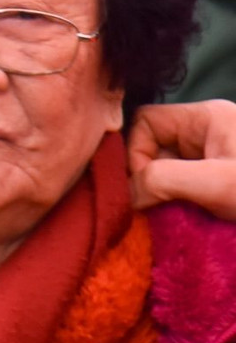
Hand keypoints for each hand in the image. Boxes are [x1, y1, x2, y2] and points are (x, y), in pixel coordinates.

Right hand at [129, 101, 235, 218]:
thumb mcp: (216, 182)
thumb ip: (162, 179)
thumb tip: (125, 195)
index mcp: (207, 118)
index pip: (145, 121)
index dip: (135, 152)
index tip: (147, 185)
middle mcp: (204, 135)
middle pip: (149, 149)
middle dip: (145, 180)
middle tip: (154, 207)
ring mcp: (208, 161)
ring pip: (159, 174)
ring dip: (158, 199)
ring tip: (172, 218)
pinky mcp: (211, 187)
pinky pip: (175, 193)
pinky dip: (171, 210)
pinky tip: (179, 224)